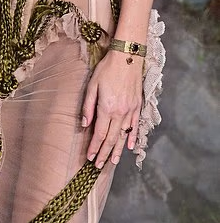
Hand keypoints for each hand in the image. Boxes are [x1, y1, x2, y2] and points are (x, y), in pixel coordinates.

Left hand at [82, 50, 142, 167]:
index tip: (90, 157)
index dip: (94, 147)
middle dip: (104, 153)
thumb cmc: (107, 68)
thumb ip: (88, 106)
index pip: (100, 133)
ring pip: (123, 135)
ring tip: (112, 161)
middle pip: (111, 138)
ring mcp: (131, 110)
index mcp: (107, 108)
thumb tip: (84, 124)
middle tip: (99, 165)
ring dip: (117, 150)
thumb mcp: (92, 85)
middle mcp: (121, 112)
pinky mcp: (138, 106)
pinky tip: (128, 147)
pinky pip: (135, 125)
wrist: (128, 56)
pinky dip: (132, 137)